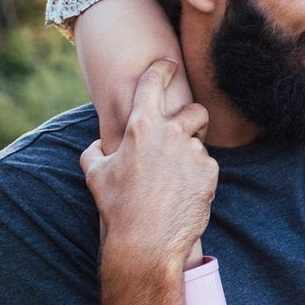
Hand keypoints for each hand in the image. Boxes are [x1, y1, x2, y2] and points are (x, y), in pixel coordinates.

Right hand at [79, 59, 215, 273]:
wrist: (147, 241)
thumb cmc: (117, 208)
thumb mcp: (95, 175)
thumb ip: (94, 152)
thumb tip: (97, 145)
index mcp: (141, 126)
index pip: (154, 84)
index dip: (162, 69)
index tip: (169, 63)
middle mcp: (172, 133)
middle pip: (195, 110)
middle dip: (192, 119)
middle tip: (184, 135)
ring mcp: (194, 152)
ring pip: (200, 143)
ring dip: (190, 155)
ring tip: (173, 180)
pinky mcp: (210, 172)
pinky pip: (206, 166)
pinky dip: (198, 176)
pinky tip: (183, 194)